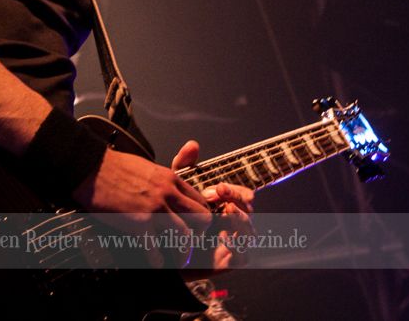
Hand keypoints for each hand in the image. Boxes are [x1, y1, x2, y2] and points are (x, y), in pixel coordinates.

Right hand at [73, 147, 211, 266]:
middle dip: (199, 233)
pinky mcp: (139, 223)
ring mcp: (155, 208)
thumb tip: (170, 191)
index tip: (195, 225)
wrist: (92, 167)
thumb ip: (163, 180)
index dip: (200, 215)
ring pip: (185, 236)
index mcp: (171, 178)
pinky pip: (156, 248)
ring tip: (179, 258)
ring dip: (183, 251)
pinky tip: (156, 262)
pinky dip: (158, 259)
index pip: (200, 200)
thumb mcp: (148, 167)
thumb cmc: (116, 166)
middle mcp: (168, 193)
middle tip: (191, 241)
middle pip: (202, 218)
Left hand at [171, 140, 254, 276]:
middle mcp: (231, 222)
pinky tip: (225, 238)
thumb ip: (183, 166)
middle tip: (222, 198)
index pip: (243, 194)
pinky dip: (239, 248)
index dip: (237, 190)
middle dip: (238, 202)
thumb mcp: (174, 187)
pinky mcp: (226, 263)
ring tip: (226, 213)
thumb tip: (192, 145)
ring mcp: (231, 242)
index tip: (220, 187)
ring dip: (242, 222)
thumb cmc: (170, 215)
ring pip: (250, 232)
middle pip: (249, 212)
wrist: (158, 247)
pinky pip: (243, 257)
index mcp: (225, 204)